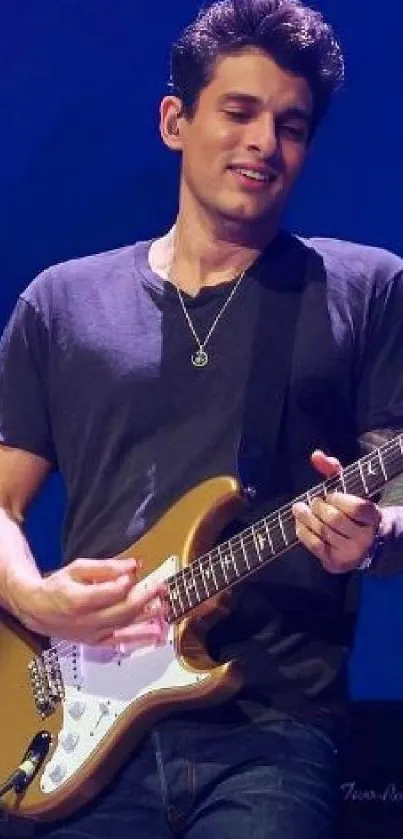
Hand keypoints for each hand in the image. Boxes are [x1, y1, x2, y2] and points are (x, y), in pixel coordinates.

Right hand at [13, 557, 167, 646]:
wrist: (38, 610)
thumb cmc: (57, 586)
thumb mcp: (77, 568)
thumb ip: (106, 567)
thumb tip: (133, 565)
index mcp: (78, 600)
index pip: (110, 593)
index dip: (126, 582)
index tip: (136, 572)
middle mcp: (86, 621)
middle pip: (122, 610)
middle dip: (145, 598)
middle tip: (161, 587)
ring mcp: (92, 634)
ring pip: (125, 626)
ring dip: (148, 617)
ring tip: (166, 607)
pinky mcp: (96, 642)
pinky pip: (121, 642)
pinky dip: (140, 638)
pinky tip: (156, 634)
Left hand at [292, 450, 381, 573]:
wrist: (367, 542)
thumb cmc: (354, 509)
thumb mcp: (349, 487)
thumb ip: (334, 470)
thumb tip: (315, 455)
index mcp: (373, 518)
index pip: (356, 507)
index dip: (338, 499)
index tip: (329, 495)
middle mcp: (365, 538)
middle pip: (335, 520)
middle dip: (318, 507)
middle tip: (311, 501)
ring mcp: (351, 554)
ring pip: (323, 533)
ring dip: (306, 518)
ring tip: (299, 509)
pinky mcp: (337, 564)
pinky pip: (315, 546)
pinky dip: (303, 532)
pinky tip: (300, 523)